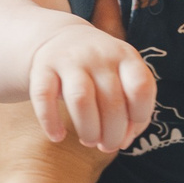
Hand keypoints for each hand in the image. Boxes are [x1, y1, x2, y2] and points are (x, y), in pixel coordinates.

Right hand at [28, 23, 155, 154]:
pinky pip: (44, 97)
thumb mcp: (122, 77)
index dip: (140, 115)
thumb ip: (131, 108)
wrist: (59, 37)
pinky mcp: (42, 68)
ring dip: (88, 130)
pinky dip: (51, 122)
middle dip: (112, 134)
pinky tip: (58, 136)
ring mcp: (69, 60)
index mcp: (125, 56)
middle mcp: (99, 55)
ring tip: (89, 140)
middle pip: (111, 102)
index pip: (141, 88)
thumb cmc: (99, 69)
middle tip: (107, 145)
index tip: (130, 127)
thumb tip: (125, 141)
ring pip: (81, 100)